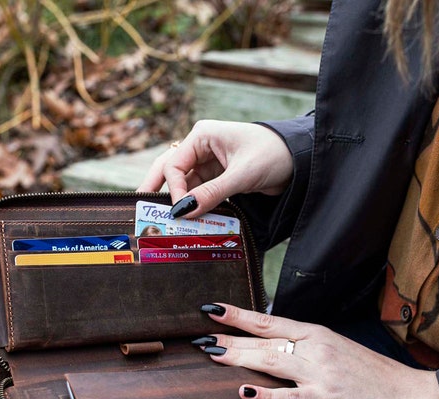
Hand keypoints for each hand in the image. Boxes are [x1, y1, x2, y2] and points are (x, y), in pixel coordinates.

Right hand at [136, 120, 293, 217]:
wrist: (300, 158)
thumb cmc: (274, 154)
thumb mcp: (242, 174)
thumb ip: (212, 193)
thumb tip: (184, 211)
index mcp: (202, 136)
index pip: (174, 165)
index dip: (175, 190)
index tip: (181, 211)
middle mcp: (201, 148)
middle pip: (169, 171)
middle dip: (155, 190)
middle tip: (139, 210)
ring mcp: (209, 164)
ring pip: (184, 185)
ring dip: (178, 203)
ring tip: (163, 222)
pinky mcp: (218, 178)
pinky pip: (199, 193)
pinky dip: (194, 206)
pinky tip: (187, 219)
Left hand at [197, 303, 438, 398]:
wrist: (409, 395)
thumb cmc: (373, 374)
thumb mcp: (338, 349)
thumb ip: (307, 346)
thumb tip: (273, 344)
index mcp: (317, 334)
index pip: (270, 321)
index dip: (239, 315)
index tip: (213, 309)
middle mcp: (315, 348)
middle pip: (264, 340)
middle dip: (229, 337)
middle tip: (199, 336)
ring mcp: (320, 373)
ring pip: (271, 361)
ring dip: (238, 357)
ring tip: (211, 353)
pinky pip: (291, 397)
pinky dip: (267, 395)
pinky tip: (245, 392)